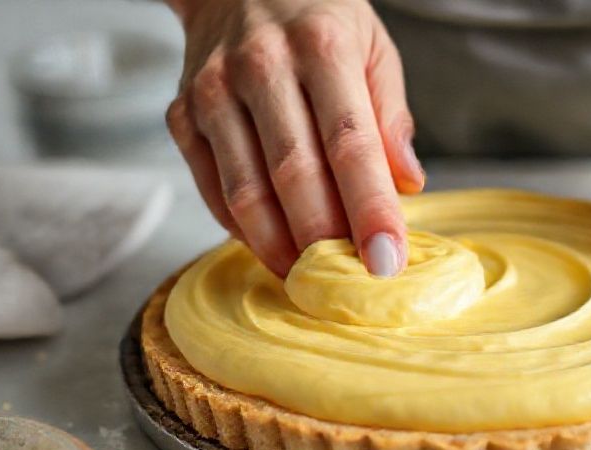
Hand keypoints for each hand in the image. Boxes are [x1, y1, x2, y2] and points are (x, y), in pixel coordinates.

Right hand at [164, 0, 423, 276]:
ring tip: (311, 278)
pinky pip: (212, 190)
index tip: (387, 261)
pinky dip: (242, 229)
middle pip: (294, 175)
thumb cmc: (316, 19)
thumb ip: (390, 114)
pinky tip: (272, 246)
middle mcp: (261, 67)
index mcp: (321, 47)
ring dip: (281, 248)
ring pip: (246, 192)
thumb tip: (408, 184)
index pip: (350, 144)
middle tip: (351, 283)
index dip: (370, 210)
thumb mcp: (372, 46)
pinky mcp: (182, 115)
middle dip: (325, 241)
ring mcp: (213, 92)